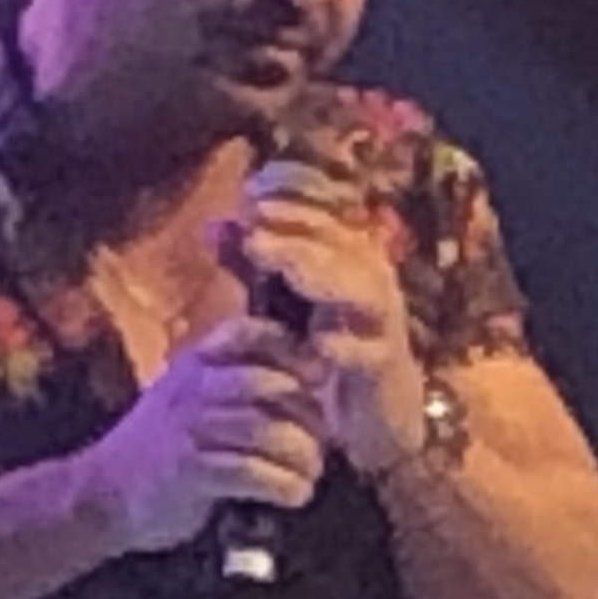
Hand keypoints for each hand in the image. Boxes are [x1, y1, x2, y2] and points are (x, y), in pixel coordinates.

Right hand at [82, 318, 326, 553]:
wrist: (101, 494)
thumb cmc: (160, 448)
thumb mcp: (189, 399)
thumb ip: (236, 383)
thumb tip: (311, 382)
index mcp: (195, 363)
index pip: (250, 334)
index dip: (293, 350)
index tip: (320, 377)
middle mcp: (191, 388)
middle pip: (268, 385)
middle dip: (307, 413)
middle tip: (321, 441)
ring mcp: (187, 429)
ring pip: (264, 430)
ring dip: (301, 456)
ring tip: (311, 473)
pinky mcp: (186, 471)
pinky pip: (248, 471)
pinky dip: (281, 485)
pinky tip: (294, 495)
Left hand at [218, 171, 423, 474]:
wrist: (373, 408)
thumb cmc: (322, 342)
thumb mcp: (280, 299)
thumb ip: (251, 264)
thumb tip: (213, 223)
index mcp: (345, 253)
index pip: (321, 213)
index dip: (290, 198)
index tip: (250, 190)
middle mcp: (368, 276)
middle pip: (338, 242)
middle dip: (297, 230)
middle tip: (255, 224)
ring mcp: (380, 319)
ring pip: (359, 287)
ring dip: (320, 273)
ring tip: (284, 266)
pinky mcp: (384, 364)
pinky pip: (369, 352)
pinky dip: (346, 347)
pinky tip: (320, 344)